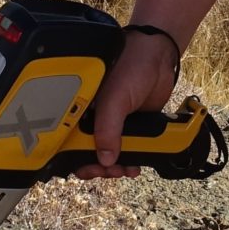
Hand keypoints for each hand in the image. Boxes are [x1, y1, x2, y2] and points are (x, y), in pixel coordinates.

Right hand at [77, 29, 179, 179]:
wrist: (159, 57)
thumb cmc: (131, 66)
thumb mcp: (114, 99)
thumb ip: (107, 130)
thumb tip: (104, 160)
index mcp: (80, 108)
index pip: (69, 141)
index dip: (75, 159)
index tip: (88, 169)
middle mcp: (94, 118)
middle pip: (88, 153)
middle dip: (98, 168)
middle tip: (110, 172)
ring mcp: (113, 124)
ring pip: (108, 156)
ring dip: (115, 167)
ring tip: (126, 169)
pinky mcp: (131, 128)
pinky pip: (126, 151)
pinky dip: (128, 161)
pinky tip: (135, 165)